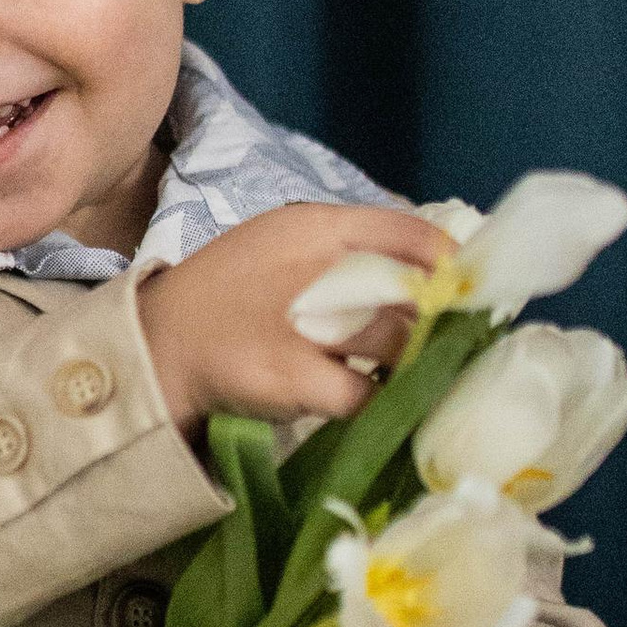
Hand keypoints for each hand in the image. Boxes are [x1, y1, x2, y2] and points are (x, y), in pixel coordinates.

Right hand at [135, 202, 449, 435]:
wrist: (159, 343)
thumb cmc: (232, 294)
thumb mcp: (285, 247)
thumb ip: (349, 251)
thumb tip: (433, 274)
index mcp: (313, 225)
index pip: (411, 233)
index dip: (452, 265)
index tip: (467, 291)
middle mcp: (310, 266)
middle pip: (413, 292)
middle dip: (440, 321)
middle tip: (448, 342)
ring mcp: (299, 326)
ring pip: (397, 342)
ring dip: (416, 362)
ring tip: (414, 373)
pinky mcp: (290, 379)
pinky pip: (364, 395)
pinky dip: (381, 401)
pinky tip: (378, 401)